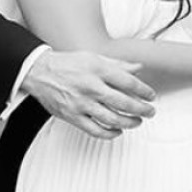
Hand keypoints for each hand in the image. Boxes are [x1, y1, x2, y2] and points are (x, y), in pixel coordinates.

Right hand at [23, 49, 156, 139]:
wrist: (39, 73)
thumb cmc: (67, 64)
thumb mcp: (94, 57)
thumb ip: (117, 64)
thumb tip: (139, 67)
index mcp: (97, 69)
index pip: (128, 82)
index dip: (144, 91)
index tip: (151, 96)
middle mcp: (90, 87)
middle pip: (123, 103)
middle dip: (142, 109)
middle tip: (150, 112)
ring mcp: (81, 103)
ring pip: (112, 119)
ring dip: (129, 122)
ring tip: (137, 121)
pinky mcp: (72, 116)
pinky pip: (95, 130)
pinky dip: (110, 133)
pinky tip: (118, 131)